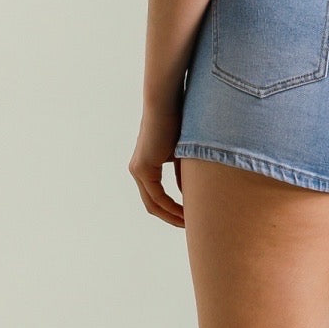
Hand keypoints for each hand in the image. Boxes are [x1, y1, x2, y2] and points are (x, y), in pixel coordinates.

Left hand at [128, 107, 184, 227]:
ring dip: (170, 215)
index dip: (173, 210)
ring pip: (153, 203)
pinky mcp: (142, 167)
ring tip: (190, 223)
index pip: (157, 196)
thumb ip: (183, 174)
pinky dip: (170, 206)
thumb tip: (186, 194)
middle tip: (190, 226)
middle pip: (152, 205)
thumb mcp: (183, 153)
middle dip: (171, 217)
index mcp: (146, 165)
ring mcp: (138, 169)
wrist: (167, 101)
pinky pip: (156, 196)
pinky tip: (185, 212)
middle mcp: (138, 169)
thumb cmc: (178, 120)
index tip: (190, 216)